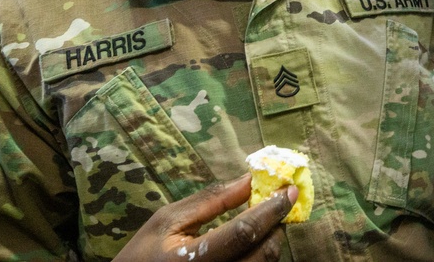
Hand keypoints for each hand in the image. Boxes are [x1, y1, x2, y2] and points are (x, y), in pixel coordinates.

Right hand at [113, 174, 296, 261]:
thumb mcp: (168, 220)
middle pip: (262, 253)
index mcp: (192, 260)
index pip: (243, 233)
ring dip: (272, 241)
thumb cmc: (144, 254)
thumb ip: (211, 200)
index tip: (289, 190)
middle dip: (276, 225)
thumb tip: (250, 179)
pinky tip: (256, 243)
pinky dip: (261, 256)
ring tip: (267, 221)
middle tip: (280, 203)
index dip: (270, 209)